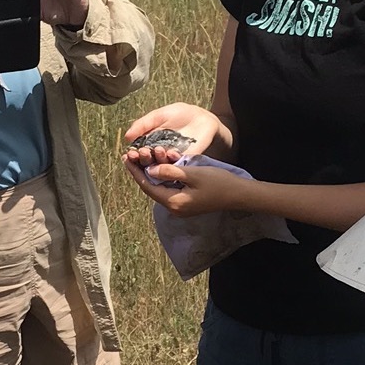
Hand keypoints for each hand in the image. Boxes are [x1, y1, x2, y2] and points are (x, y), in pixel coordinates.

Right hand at [123, 103, 223, 166]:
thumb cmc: (179, 114)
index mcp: (150, 144)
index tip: (129, 154)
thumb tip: (127, 137)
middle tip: (141, 153)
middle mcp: (159, 154)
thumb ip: (143, 124)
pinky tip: (170, 152)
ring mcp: (172, 158)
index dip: (133, 154)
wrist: (201, 116)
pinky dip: (173, 158)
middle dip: (143, 158)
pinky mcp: (186, 159)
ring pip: (162, 164)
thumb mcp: (158, 116)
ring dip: (157, 159)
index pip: (138, 153)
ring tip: (155, 150)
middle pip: (148, 161)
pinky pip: (178, 162)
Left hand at [124, 156, 251, 218]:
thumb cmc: (218, 183)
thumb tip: (151, 169)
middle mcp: (174, 208)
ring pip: (159, 189)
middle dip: (140, 172)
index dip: (135, 172)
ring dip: (150, 175)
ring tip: (140, 159)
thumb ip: (170, 171)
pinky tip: (158, 167)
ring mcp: (181, 207)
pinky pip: (169, 190)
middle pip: (151, 189)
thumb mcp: (193, 174)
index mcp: (174, 202)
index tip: (126, 158)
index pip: (148, 186)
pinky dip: (162, 178)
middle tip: (130, 157)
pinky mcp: (187, 204)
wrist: (238, 195)